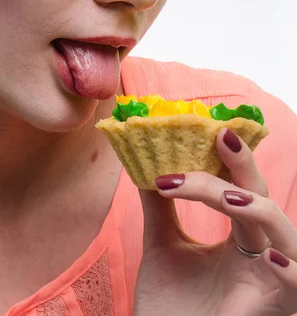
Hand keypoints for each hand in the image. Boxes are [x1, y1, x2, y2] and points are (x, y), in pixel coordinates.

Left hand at [133, 128, 296, 315]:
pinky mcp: (274, 310)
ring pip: (282, 230)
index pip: (241, 188)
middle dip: (242, 167)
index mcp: (239, 237)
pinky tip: (267, 255)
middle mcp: (259, 252)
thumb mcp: (162, 246)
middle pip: (260, 199)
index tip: (210, 129)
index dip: (232, 158)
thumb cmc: (170, 308)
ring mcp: (269, 280)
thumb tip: (145, 162)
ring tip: (225, 196)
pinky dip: (290, 270)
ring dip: (257, 207)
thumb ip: (160, 207)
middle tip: (219, 137)